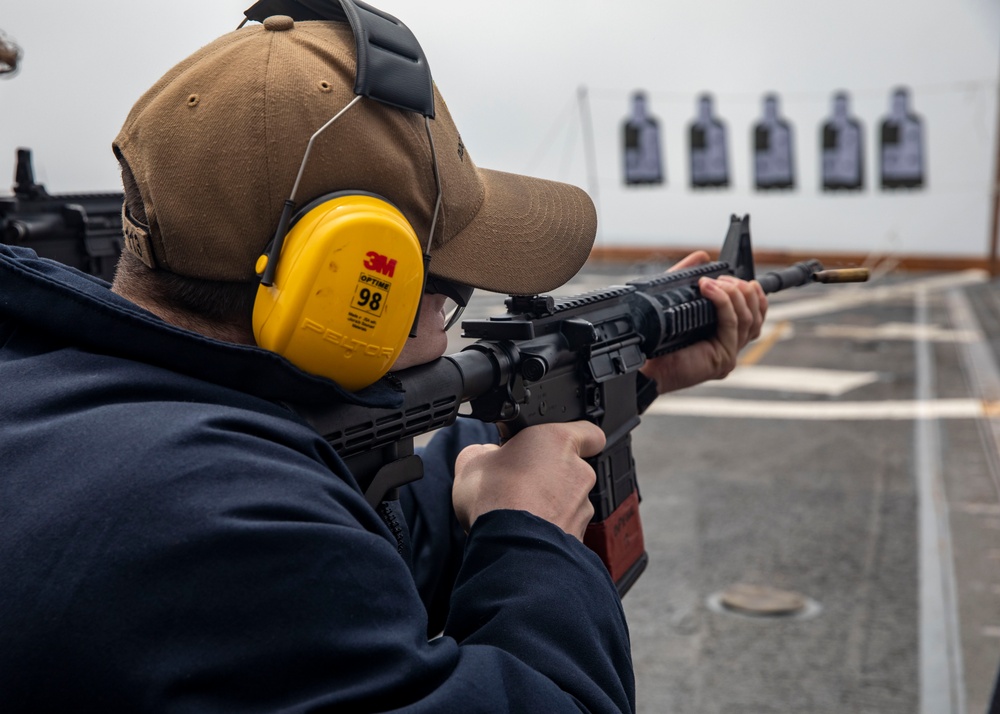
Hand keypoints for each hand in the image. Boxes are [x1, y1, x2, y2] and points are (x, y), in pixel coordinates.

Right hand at [452, 421, 606, 540]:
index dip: (575, 438)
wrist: (509, 548)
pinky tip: (525, 533)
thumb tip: (489, 455)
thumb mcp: (471, 462)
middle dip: (551, 476)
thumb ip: (485, 451)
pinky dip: (550, 529)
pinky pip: (565, 527)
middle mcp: (579, 471)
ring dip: (550, 505)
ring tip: (519, 513)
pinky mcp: (580, 535)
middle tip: (520, 483)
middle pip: (572, 469)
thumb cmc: (494, 499)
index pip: (589, 432)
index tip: (555, 445)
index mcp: (557, 441)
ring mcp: (582, 506)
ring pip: (569, 501)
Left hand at [639, 250, 766, 393]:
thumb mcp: (674, 300)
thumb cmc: (655, 338)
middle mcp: (730, 346)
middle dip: (744, 291)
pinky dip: (723, 303)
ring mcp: (729, 354)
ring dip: (733, 294)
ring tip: (712, 281)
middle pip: (756, 315)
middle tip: (724, 278)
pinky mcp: (723, 358)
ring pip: (747, 318)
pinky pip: (731, 324)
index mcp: (723, 336)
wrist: (643, 364)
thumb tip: (702, 256)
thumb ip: (687, 277)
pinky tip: (709, 289)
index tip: (744, 278)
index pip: (754, 314)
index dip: (755, 295)